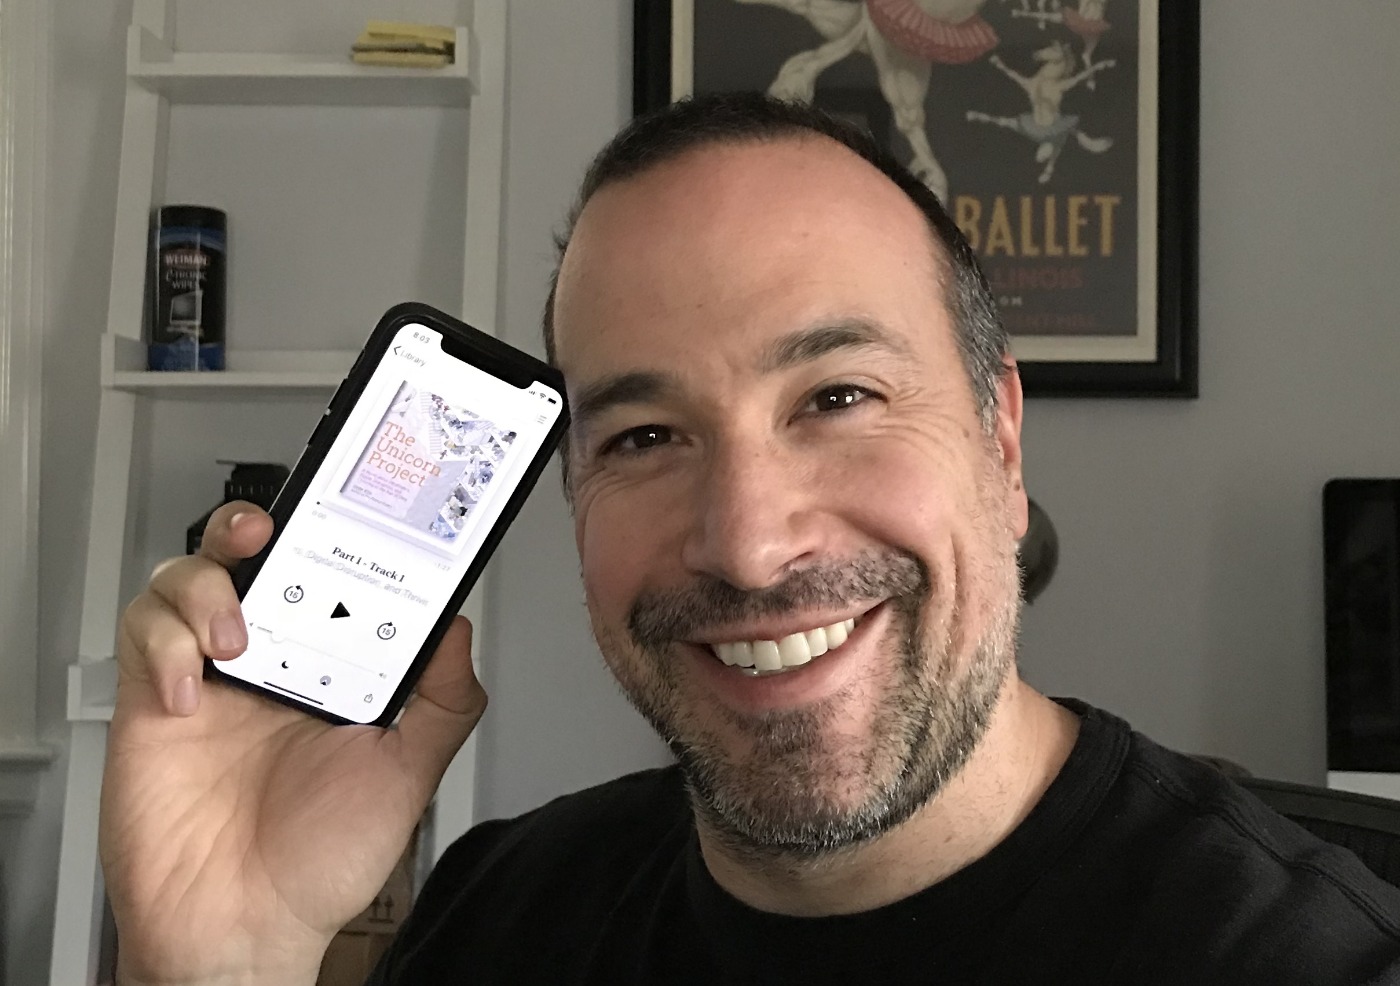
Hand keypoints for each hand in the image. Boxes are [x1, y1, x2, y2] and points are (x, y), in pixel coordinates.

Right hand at [100, 502, 486, 984]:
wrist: (242, 926)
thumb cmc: (322, 860)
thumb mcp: (408, 774)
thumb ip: (445, 701)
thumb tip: (458, 630)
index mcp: (331, 668)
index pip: (329, 578)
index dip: (333, 539)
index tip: (347, 515)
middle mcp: (271, 662)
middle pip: (251, 558)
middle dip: (255, 526)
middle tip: (269, 532)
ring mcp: (210, 677)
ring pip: (189, 578)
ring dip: (208, 587)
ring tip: (236, 636)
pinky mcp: (154, 700)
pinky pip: (143, 633)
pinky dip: (164, 645)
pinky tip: (193, 692)